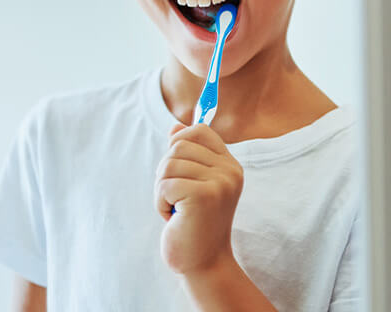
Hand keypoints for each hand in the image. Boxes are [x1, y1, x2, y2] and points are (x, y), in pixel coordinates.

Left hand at [154, 123, 243, 274]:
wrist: (203, 263)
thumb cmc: (193, 221)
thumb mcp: (191, 182)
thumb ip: (186, 154)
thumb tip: (175, 126)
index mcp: (229, 164)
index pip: (198, 130)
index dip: (179, 143)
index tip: (179, 170)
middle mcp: (229, 170)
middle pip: (177, 146)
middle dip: (165, 171)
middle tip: (177, 197)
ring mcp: (220, 183)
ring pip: (168, 165)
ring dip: (162, 189)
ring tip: (177, 208)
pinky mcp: (204, 196)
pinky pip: (164, 185)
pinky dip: (161, 203)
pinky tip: (175, 218)